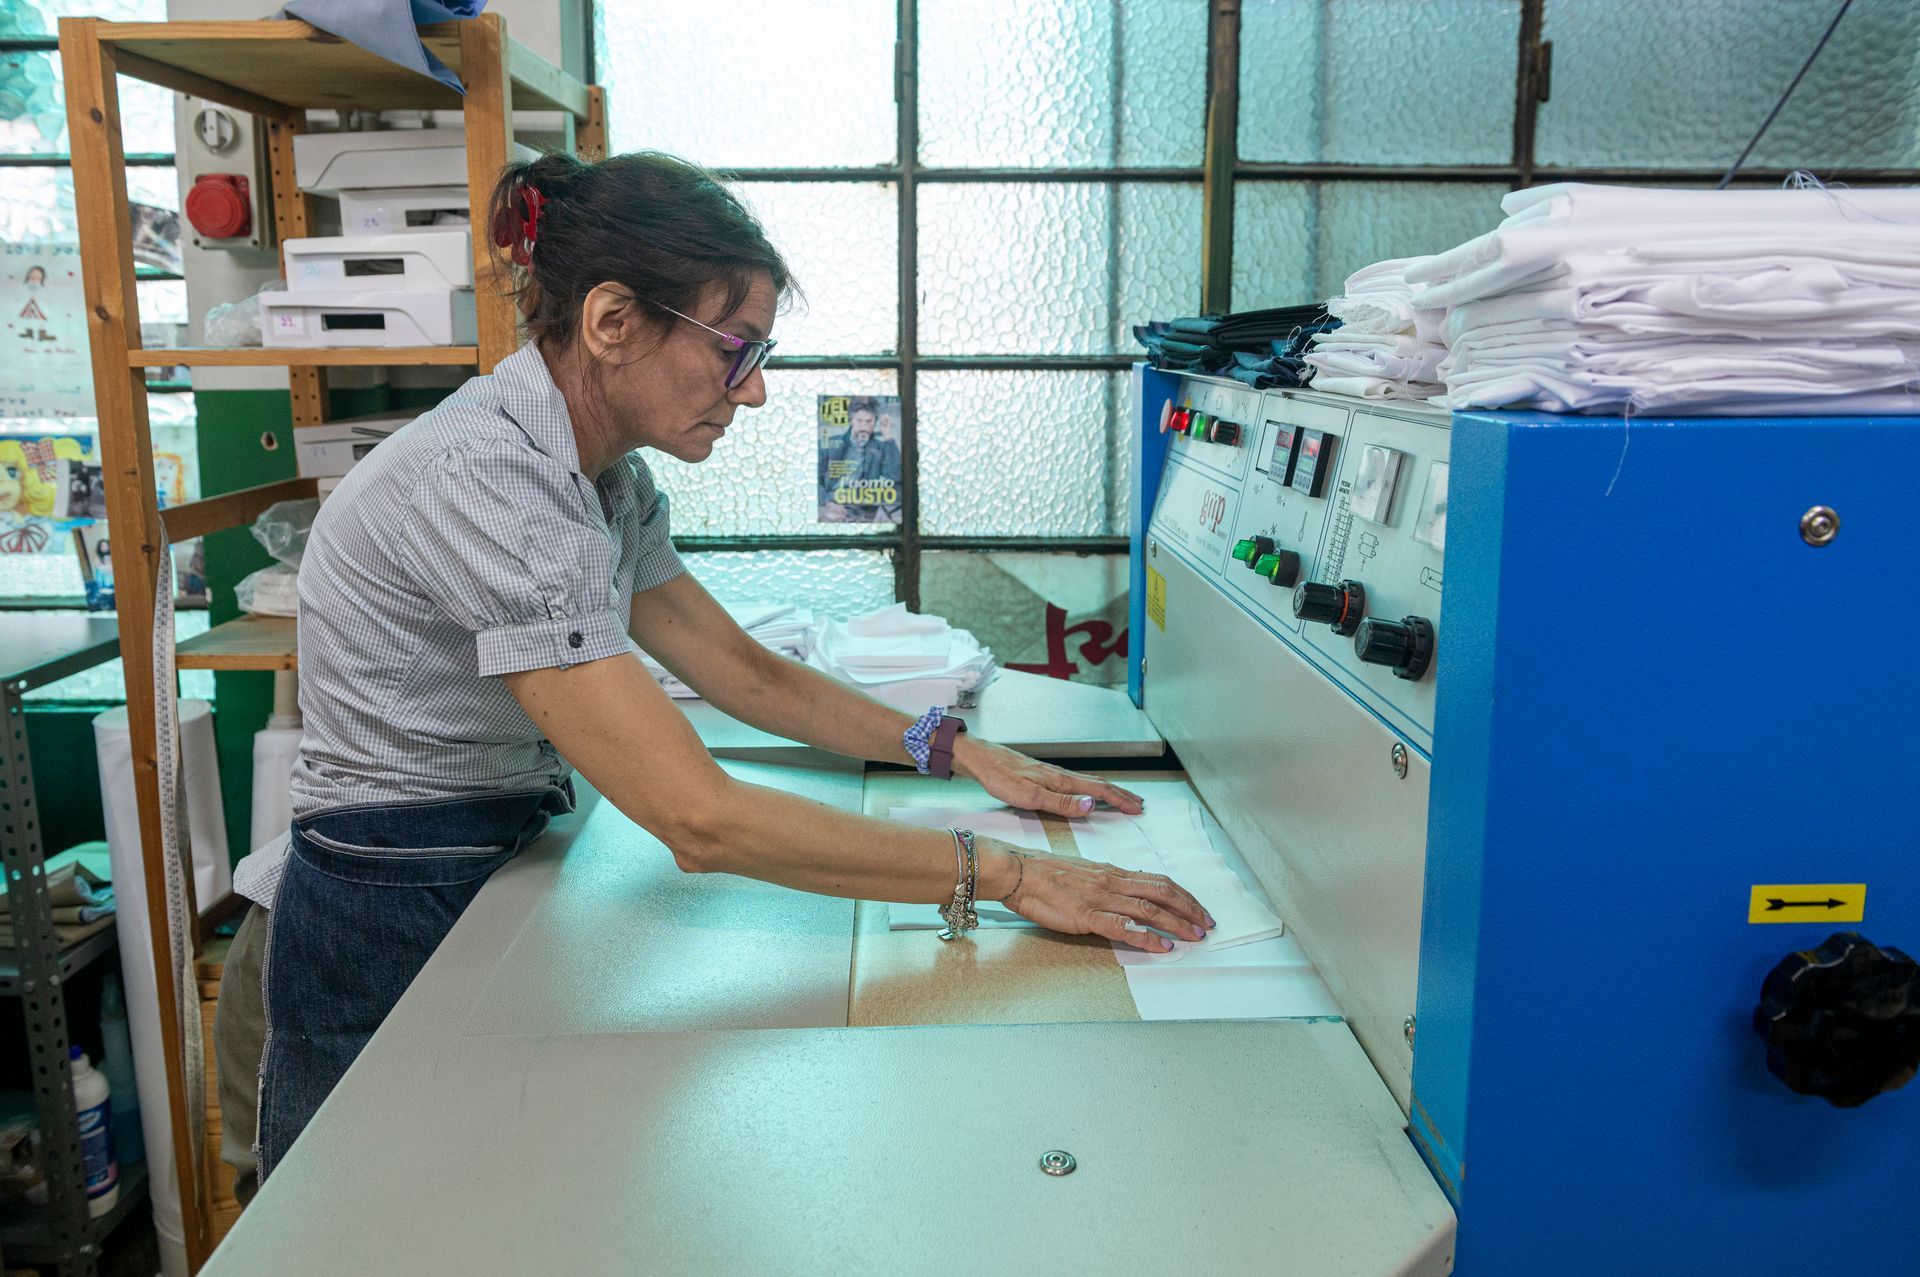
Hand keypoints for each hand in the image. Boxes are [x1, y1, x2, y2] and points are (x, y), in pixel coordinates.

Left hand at [952, 735, 1144, 818]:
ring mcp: (1053, 775)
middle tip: (1139, 804)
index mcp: (1062, 781)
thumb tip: (1092, 806)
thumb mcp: (1030, 795)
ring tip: (1121, 799)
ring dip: (1109, 792)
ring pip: (1089, 783)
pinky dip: (1091, 790)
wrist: (982, 759)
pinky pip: (1077, 783)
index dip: (1120, 800)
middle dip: (1121, 795)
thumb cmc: (1001, 777)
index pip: (1100, 790)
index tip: (1137, 809)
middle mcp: (1061, 776)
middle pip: (1099, 785)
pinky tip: (1087, 794)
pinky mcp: (1044, 776)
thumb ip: (1061, 803)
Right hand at [982, 840, 1211, 952]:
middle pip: (1162, 893)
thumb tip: (1129, 890)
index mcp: (1112, 872)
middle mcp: (1113, 882)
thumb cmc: (1045, 873)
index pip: (1157, 881)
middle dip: (1190, 909)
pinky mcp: (1087, 916)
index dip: (1183, 895)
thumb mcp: (1084, 871)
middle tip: (1209, 924)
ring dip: (1178, 923)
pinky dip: (1148, 938)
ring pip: (1150, 909)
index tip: (1199, 908)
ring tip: (1196, 936)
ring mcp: (1101, 899)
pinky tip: (1164, 946)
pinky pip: (1124, 928)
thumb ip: (1108, 881)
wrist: (1017, 871)